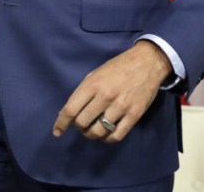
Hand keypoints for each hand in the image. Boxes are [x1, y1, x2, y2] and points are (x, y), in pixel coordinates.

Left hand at [52, 40, 172, 142]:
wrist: (146, 63)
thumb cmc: (117, 67)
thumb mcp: (95, 74)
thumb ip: (82, 92)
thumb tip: (70, 111)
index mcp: (92, 84)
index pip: (71, 109)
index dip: (61, 123)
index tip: (57, 131)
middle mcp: (105, 97)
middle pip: (82, 122)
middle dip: (78, 127)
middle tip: (81, 125)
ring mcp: (120, 107)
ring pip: (98, 131)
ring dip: (91, 134)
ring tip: (92, 131)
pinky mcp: (134, 115)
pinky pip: (117, 135)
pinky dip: (108, 139)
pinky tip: (105, 135)